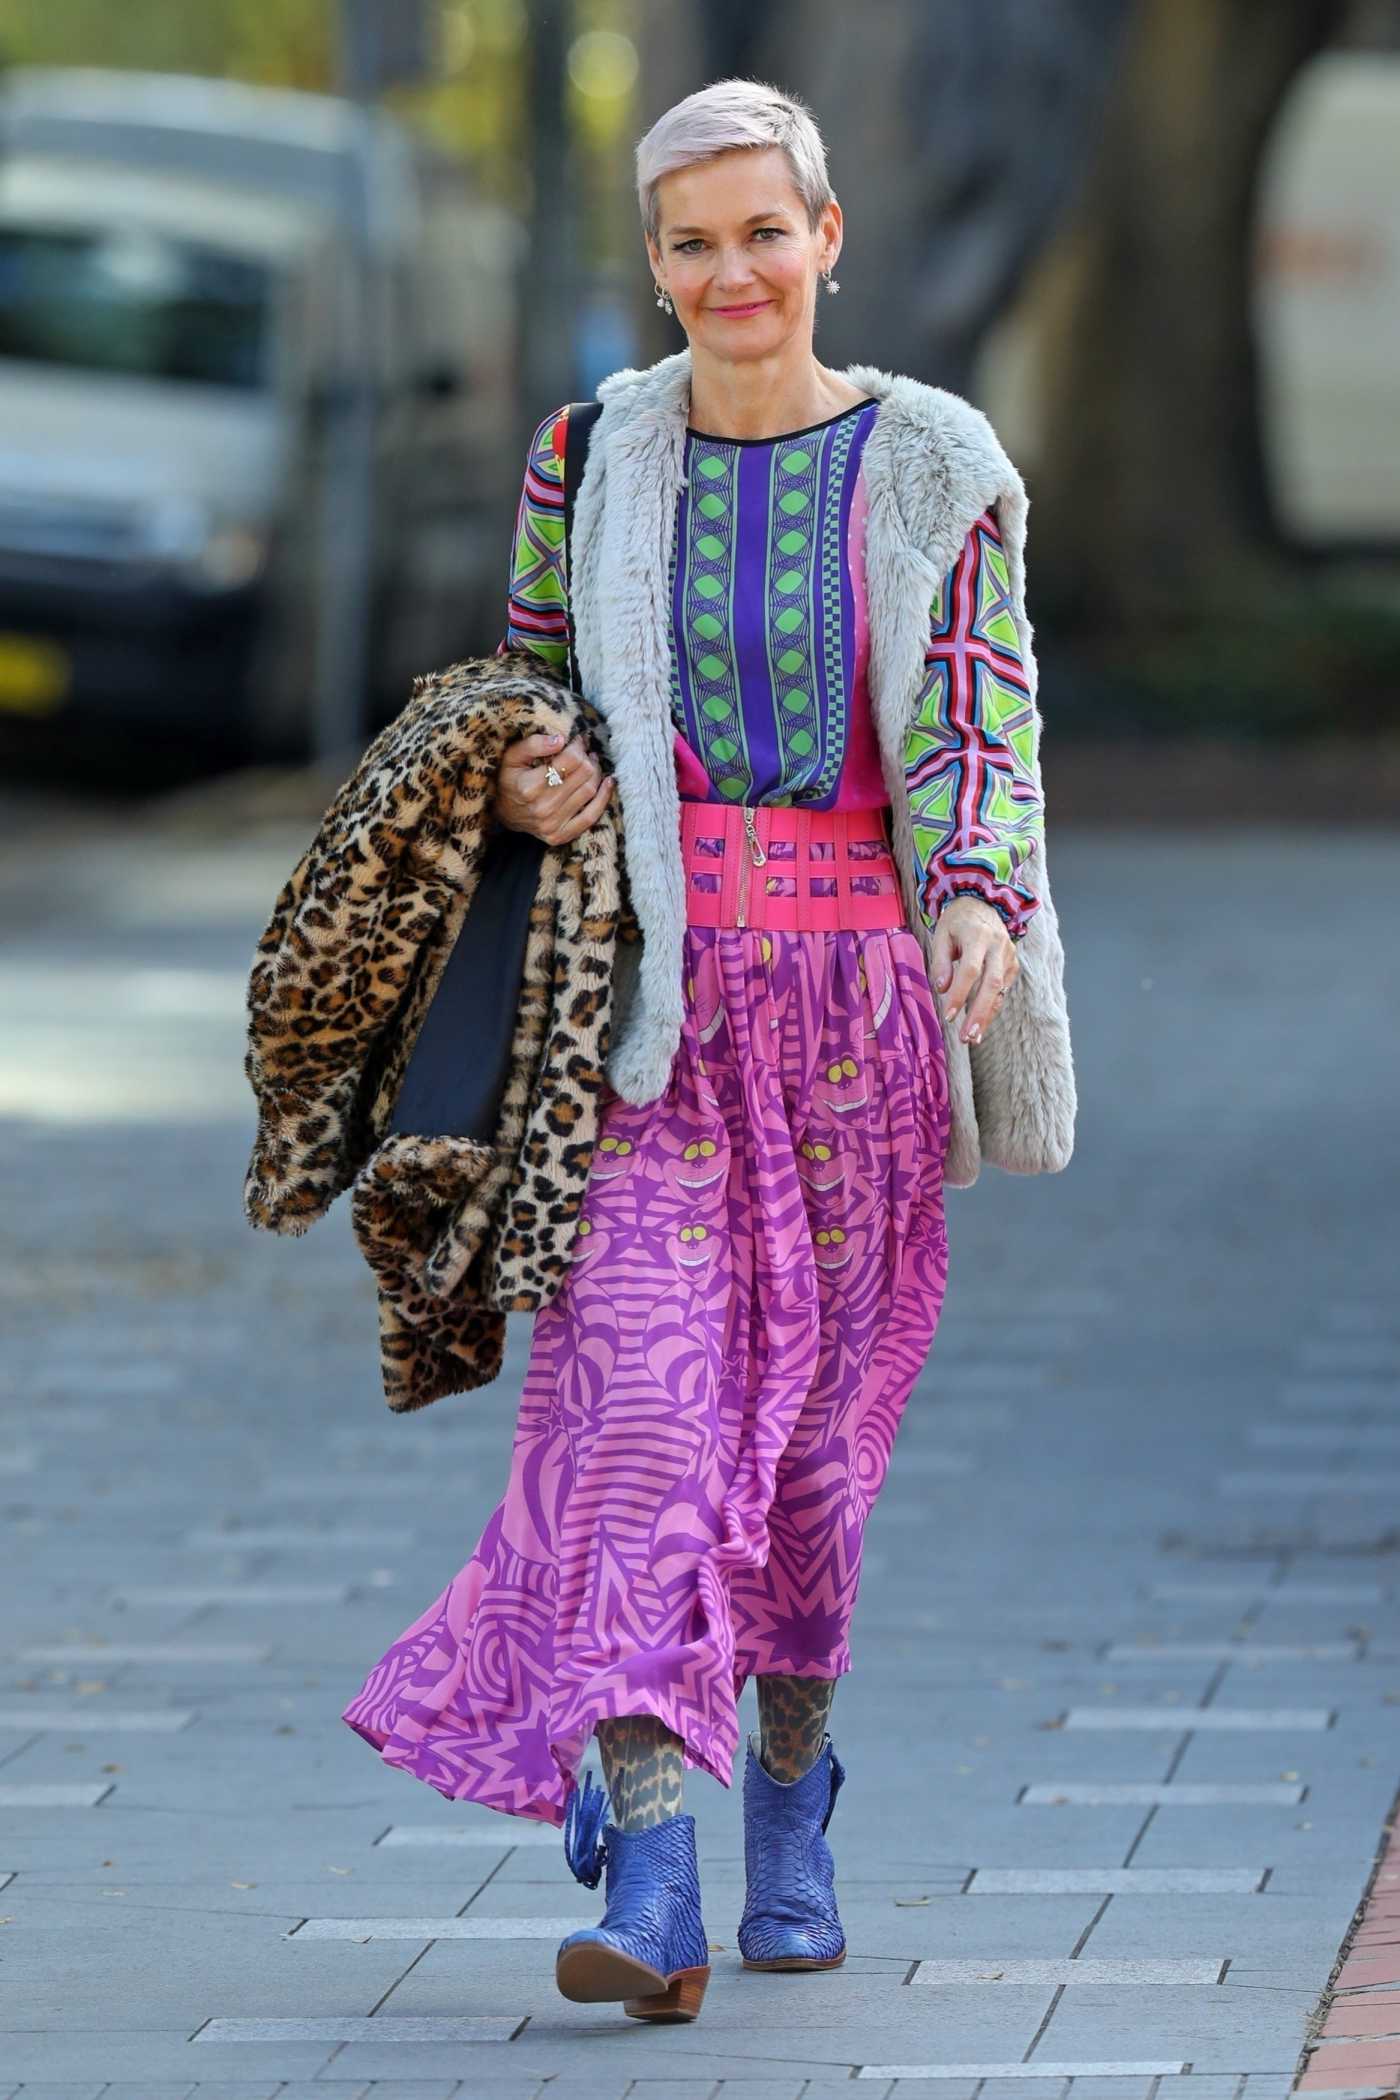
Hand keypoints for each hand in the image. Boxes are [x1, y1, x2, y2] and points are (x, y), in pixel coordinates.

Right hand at [493, 731, 613, 846]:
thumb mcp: (512, 757)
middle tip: (586, 752)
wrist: (505, 814)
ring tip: (592, 764)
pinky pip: (591, 817)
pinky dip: (604, 798)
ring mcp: (552, 824)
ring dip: (596, 773)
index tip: (578, 740)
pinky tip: (608, 783)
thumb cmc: (510, 780)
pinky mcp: (560, 836)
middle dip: (588, 758)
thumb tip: (560, 739)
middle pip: (583, 774)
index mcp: (529, 786)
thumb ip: (533, 744)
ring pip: (589, 791)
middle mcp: (542, 807)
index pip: (569, 760)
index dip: (578, 746)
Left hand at [931, 895, 1019, 1044]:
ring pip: (1000, 990)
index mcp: (978, 935)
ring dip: (987, 1016)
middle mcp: (998, 945)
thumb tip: (942, 989)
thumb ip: (940, 961)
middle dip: (979, 1013)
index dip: (960, 993)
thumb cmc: (958, 921)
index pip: (970, 969)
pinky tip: (980, 1024)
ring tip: (973, 1038)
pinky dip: (992, 1007)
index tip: (949, 1015)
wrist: (984, 903)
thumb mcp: (942, 934)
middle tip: (967, 1037)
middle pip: (991, 983)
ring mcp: (1008, 955)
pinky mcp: (1013, 964)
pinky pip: (1003, 989)